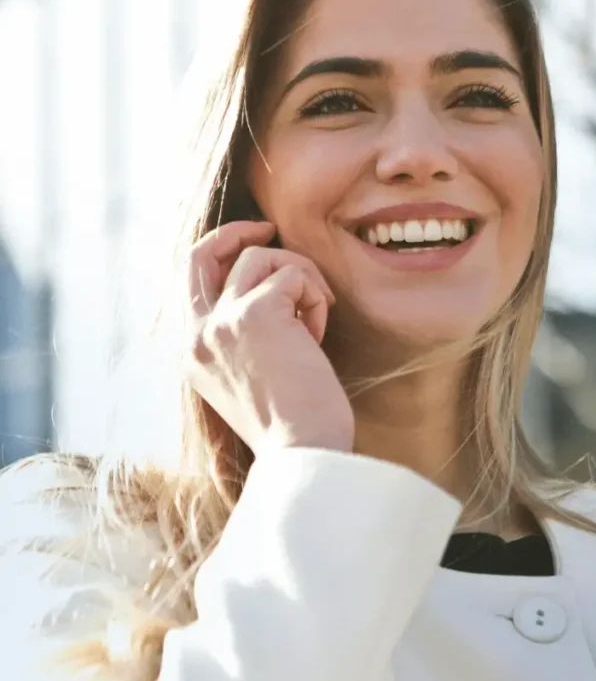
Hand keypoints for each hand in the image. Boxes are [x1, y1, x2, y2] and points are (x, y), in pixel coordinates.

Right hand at [185, 220, 353, 457]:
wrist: (304, 452)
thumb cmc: (293, 424)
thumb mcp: (251, 378)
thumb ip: (243, 337)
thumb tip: (270, 291)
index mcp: (193, 353)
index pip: (191, 282)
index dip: (221, 255)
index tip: (253, 246)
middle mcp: (198, 335)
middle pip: (201, 254)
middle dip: (236, 232)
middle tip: (269, 228)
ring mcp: (222, 321)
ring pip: (261, 258)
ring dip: (300, 277)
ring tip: (315, 318)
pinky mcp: (256, 313)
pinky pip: (294, 275)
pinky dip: (314, 297)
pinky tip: (318, 335)